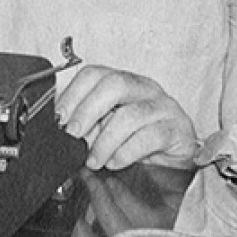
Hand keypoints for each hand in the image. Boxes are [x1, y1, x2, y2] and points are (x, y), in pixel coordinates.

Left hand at [55, 66, 199, 170]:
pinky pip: (150, 137)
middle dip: (88, 109)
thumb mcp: (108, 129)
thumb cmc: (139, 141)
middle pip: (114, 84)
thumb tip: (64, 130)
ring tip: (94, 160)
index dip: (73, 93)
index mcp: (124, 83)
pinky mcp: (176, 130)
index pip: (95, 74)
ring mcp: (163, 107)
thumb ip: (89, 126)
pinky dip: (126, 152)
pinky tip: (115, 162)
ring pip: (131, 115)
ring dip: (105, 140)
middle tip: (74, 134)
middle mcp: (144, 89)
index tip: (60, 117)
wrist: (177, 159)